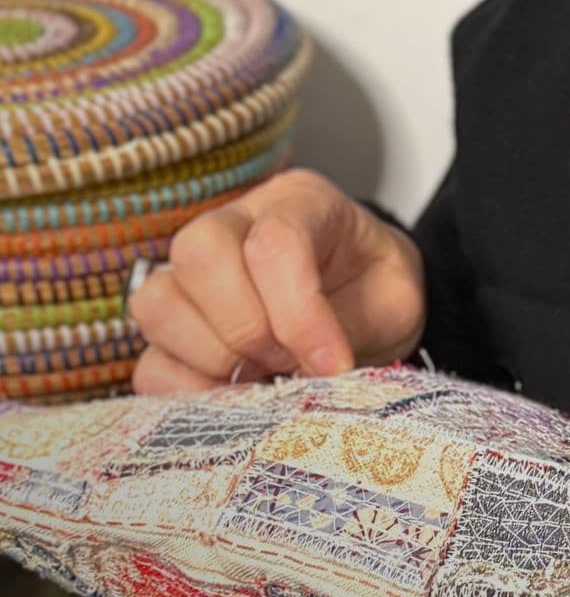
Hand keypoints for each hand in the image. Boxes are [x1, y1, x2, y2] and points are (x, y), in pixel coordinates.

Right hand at [128, 168, 425, 394]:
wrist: (366, 307)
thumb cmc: (376, 292)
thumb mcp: (393, 302)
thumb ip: (352, 326)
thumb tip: (308, 369)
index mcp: (300, 202)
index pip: (275, 241)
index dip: (300, 314)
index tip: (332, 363)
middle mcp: (235, 223)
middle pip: (200, 251)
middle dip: (247, 326)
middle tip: (290, 361)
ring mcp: (191, 274)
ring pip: (159, 303)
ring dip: (215, 358)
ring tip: (268, 376)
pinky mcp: (170, 330)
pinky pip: (149, 364)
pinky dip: (189, 392)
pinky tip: (239, 394)